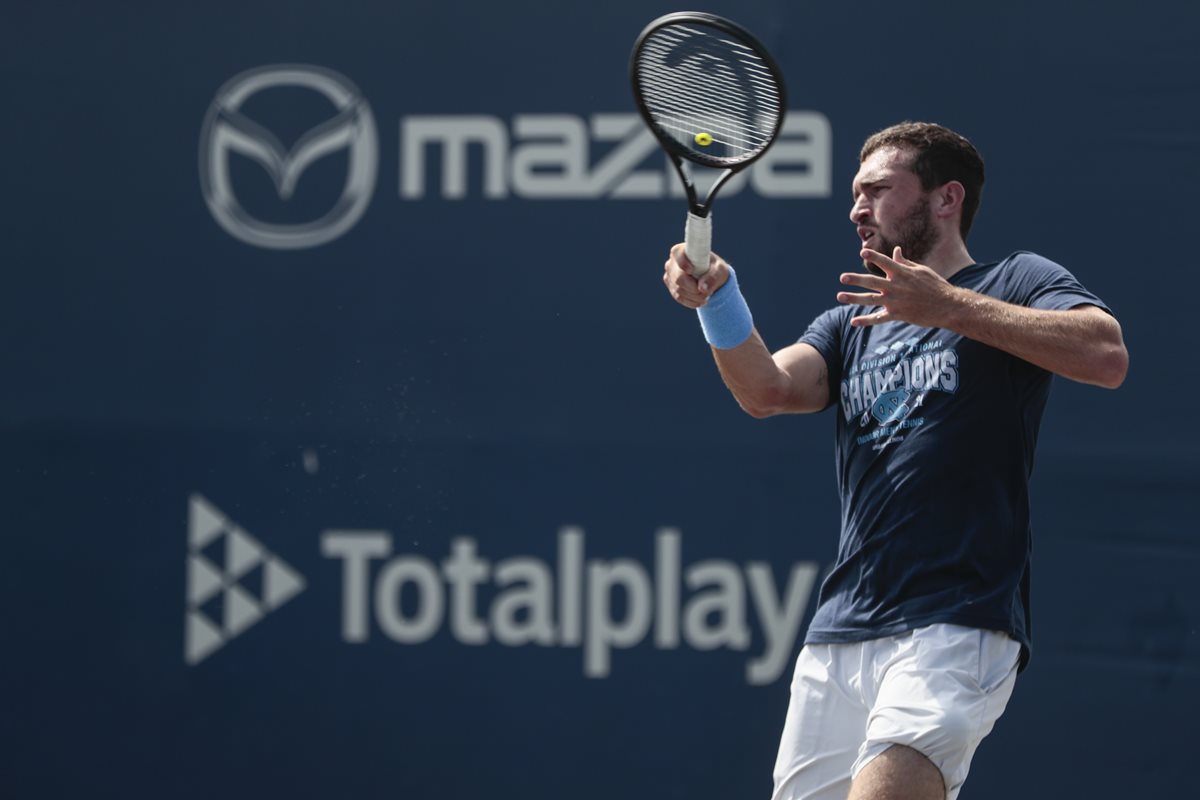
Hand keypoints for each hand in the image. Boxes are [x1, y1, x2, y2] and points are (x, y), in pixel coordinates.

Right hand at [663, 243, 728, 308]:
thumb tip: (702, 288)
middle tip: (707, 292)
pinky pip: (679, 297)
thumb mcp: (719, 270)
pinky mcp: (671, 286)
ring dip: (695, 296)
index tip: (691, 270)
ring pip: (679, 290)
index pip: (677, 254)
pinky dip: (691, 301)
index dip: (682, 263)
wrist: (712, 277)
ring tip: (707, 295)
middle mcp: (672, 262)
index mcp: (682, 251)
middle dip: (694, 288)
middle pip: (679, 278)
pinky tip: (700, 301)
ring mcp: (669, 275)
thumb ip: (713, 277)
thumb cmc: (715, 268)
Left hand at [837, 246, 959, 327]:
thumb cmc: (935, 285)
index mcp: (903, 273)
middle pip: (872, 282)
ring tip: (840, 296)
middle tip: (842, 277)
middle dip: (856, 279)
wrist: (948, 306)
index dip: (874, 256)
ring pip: (871, 299)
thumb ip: (904, 262)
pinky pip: (879, 318)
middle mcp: (897, 286)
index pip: (885, 262)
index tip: (863, 252)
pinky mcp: (898, 315)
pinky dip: (866, 321)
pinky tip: (853, 322)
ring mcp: (896, 301)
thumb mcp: (921, 270)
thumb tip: (895, 251)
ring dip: (854, 298)